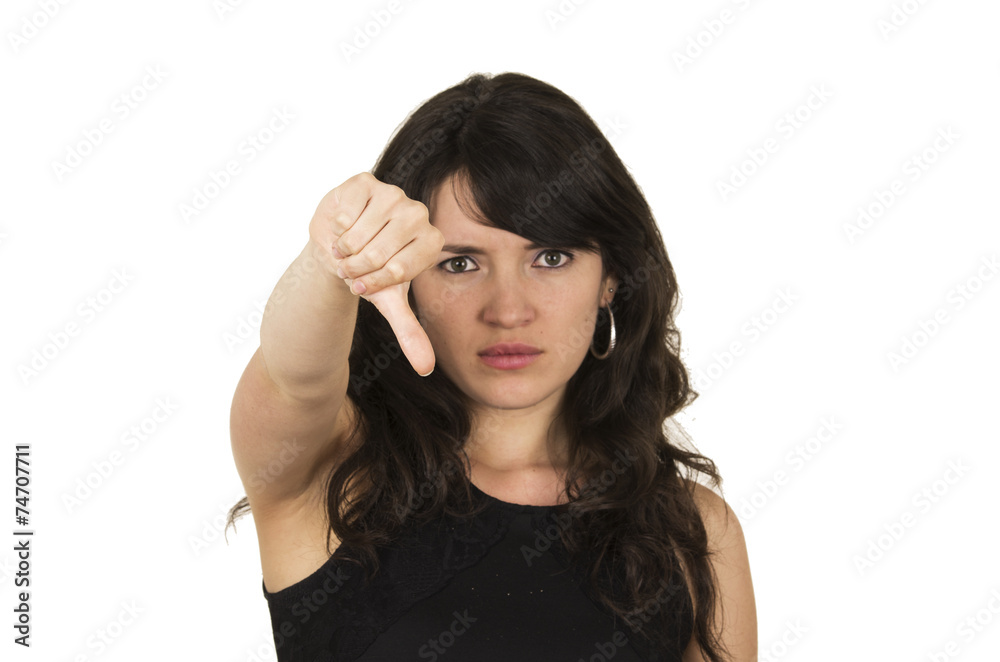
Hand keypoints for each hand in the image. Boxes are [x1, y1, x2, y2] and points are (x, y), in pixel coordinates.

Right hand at [309, 172, 444, 376]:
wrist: (339, 246)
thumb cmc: (369, 273)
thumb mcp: (388, 303)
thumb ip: (410, 334)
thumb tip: (426, 370)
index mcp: (432, 242)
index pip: (397, 270)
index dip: (373, 282)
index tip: (365, 283)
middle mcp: (419, 214)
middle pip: (376, 252)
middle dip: (355, 268)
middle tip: (352, 266)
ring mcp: (394, 194)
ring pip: (357, 234)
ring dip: (343, 249)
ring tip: (346, 248)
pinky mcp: (367, 181)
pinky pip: (344, 214)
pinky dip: (335, 227)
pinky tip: (341, 226)